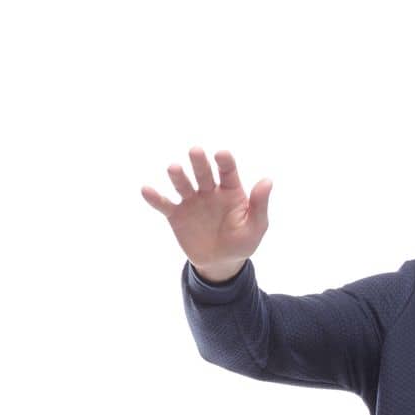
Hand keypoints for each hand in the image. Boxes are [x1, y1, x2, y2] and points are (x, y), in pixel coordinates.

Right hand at [140, 147, 271, 274]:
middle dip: (199, 162)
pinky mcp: (176, 215)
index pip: (227, 171)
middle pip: (203, 173)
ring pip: (183, 184)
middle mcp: (208, 190)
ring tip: (174, 169)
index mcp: (230, 190)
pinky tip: (146, 190)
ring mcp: (191, 201)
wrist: (221, 263)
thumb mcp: (256, 227)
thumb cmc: (241, 242)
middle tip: (196, 152)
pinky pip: (164, 205)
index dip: (224, 162)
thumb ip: (259, 205)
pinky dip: (155, 198)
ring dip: (178, 176)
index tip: (221, 155)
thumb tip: (267, 181)